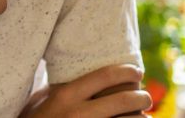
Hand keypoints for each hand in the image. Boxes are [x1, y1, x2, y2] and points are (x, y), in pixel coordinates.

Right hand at [22, 64, 151, 117]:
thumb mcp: (40, 102)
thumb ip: (57, 89)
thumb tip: (76, 73)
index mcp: (66, 96)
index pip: (106, 76)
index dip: (127, 71)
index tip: (136, 72)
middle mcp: (79, 114)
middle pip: (125, 99)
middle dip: (142, 96)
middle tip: (144, 97)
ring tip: (142, 116)